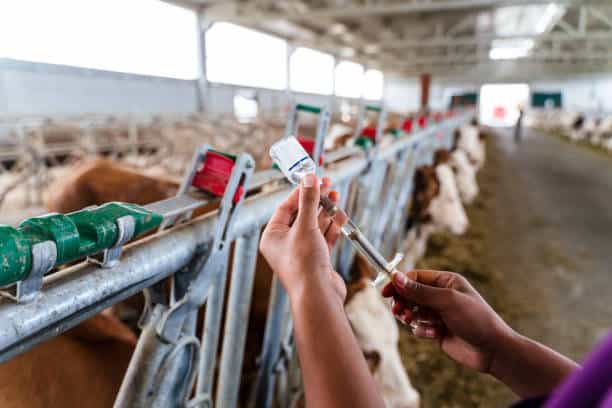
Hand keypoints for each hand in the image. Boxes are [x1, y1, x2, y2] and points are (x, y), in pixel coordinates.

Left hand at [260, 174, 346, 302]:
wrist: (318, 295)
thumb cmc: (304, 265)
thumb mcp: (305, 226)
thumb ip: (308, 201)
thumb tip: (309, 179)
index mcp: (272, 237)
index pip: (285, 208)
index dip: (299, 193)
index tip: (312, 180)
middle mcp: (284, 245)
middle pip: (301, 215)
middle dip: (315, 200)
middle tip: (327, 184)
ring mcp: (301, 253)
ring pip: (314, 226)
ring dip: (326, 212)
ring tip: (336, 197)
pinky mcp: (316, 260)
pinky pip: (323, 238)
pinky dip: (332, 227)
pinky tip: (340, 216)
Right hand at [382, 270, 512, 372]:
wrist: (492, 350)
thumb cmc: (475, 319)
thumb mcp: (447, 301)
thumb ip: (419, 291)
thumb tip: (396, 277)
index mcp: (445, 281)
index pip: (415, 277)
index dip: (399, 284)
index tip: (386, 292)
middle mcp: (441, 295)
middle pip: (410, 294)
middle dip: (403, 303)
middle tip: (398, 311)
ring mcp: (438, 313)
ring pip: (412, 311)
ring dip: (411, 317)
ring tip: (411, 322)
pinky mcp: (437, 330)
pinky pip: (419, 328)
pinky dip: (423, 331)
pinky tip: (435, 335)